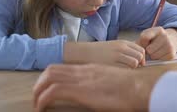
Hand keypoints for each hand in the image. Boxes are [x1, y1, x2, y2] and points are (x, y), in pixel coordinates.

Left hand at [33, 64, 162, 111]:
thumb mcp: (112, 83)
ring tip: (37, 104)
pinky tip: (42, 108)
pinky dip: (43, 99)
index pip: (63, 67)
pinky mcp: (81, 90)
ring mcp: (82, 79)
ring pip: (49, 77)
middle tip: (37, 97)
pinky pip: (54, 91)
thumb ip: (100, 84)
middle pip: (52, 70)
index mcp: (90, 69)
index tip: (45, 89)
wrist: (140, 88)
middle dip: (39, 83)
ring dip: (38, 90)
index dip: (50, 77)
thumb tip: (95, 93)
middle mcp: (83, 71)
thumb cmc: (132, 89)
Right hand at [63, 40, 145, 68]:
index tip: (139, 63)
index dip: (142, 58)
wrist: (85, 52)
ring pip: (134, 63)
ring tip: (126, 70)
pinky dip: (125, 72)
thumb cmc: (100, 51)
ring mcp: (117, 56)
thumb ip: (126, 49)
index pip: (141, 49)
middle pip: (140, 56)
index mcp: (123, 43)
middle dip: (140, 63)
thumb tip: (138, 57)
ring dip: (133, 68)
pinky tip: (120, 73)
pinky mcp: (112, 64)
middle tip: (134, 68)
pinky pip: (125, 69)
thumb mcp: (114, 46)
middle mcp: (121, 48)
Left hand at [137, 27, 176, 60]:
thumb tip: (135, 54)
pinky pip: (159, 60)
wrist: (172, 40)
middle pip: (149, 49)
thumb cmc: (155, 39)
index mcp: (158, 30)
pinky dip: (158, 59)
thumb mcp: (148, 36)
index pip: (144, 38)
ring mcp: (170, 45)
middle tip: (151, 48)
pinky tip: (161, 54)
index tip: (145, 43)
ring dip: (153, 56)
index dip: (142, 43)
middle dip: (148, 51)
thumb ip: (139, 42)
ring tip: (156, 51)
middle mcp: (165, 36)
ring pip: (153, 56)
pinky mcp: (172, 54)